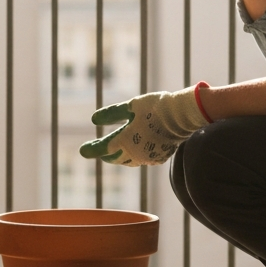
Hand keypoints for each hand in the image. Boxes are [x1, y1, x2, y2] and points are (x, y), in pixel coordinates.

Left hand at [78, 86, 209, 166]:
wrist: (183, 115)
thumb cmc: (155, 107)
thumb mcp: (131, 106)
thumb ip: (112, 114)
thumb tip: (94, 119)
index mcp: (125, 141)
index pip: (103, 149)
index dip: (92, 150)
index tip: (82, 151)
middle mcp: (136, 154)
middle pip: (115, 157)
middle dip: (106, 152)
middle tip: (98, 148)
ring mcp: (149, 158)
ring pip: (129, 160)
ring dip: (120, 155)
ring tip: (114, 148)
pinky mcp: (160, 157)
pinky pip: (143, 158)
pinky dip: (136, 153)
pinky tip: (136, 146)